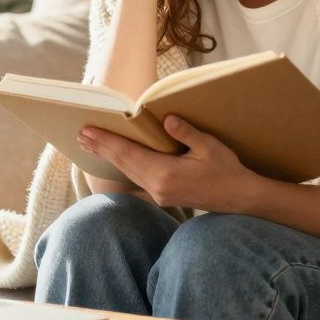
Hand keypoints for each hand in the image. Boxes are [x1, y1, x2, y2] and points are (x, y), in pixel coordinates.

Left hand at [77, 114, 263, 212]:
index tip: (88, 130)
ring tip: (91, 144)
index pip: (129, 153)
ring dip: (109, 156)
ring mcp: (159, 194)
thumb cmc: (227, 170)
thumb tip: (166, 120)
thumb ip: (187, 133)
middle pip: (123, 163)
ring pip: (128, 172)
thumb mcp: (210, 147)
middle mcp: (157, 187)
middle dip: (102, 147)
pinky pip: (136, 178)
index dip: (107, 141)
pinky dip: (123, 165)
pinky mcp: (163, 196)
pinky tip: (116, 159)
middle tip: (80, 133)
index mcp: (166, 173)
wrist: (240, 199)